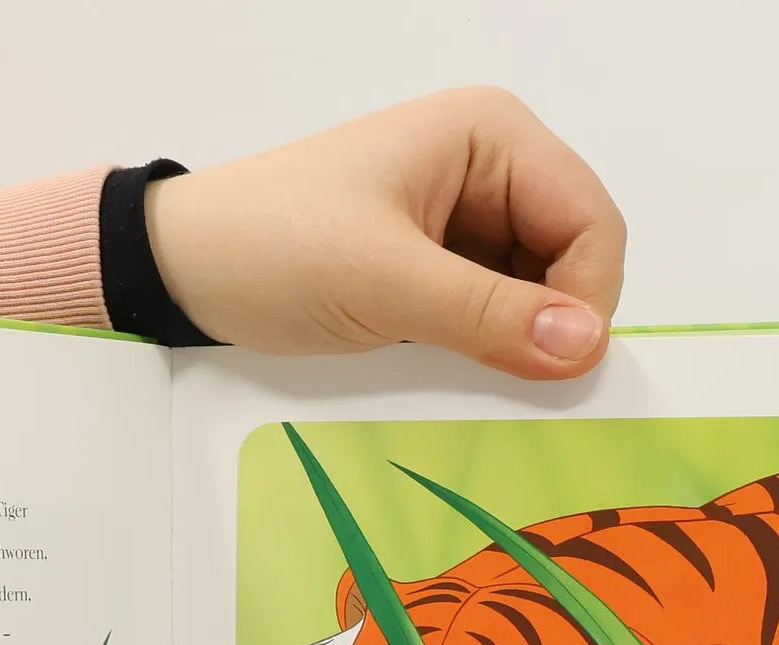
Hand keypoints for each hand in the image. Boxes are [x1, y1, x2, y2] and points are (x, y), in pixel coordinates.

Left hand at [146, 88, 625, 380]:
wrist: (187, 269)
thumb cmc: (275, 249)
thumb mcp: (384, 282)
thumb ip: (488, 315)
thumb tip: (586, 346)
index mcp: (491, 136)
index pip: (591, 219)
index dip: (588, 296)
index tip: (556, 365)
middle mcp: (491, 169)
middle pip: (574, 257)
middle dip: (553, 321)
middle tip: (505, 375)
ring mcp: (466, 221)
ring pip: (537, 295)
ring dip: (517, 340)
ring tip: (462, 366)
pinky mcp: (438, 269)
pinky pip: (493, 315)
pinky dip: (488, 348)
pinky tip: (450, 366)